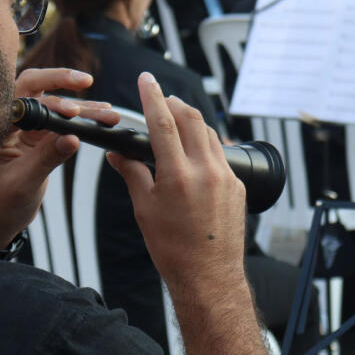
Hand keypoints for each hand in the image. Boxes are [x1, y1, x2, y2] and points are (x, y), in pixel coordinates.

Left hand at [0, 68, 120, 248]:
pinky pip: (63, 123)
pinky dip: (83, 120)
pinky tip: (102, 115)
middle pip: (36, 87)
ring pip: (56, 106)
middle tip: (86, 81)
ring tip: (108, 113)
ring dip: (82, 107)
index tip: (73, 112)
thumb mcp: (23, 184)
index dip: (49, 102)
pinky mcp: (40, 138)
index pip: (22, 100)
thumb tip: (73, 138)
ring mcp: (26, 128)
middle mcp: (10, 122)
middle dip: (62, 81)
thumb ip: (47, 159)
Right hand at [106, 73, 246, 292]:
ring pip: (208, 134)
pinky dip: (206, 143)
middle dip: (174, 103)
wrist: (209, 276)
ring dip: (191, 120)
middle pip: (191, 119)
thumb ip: (132, 174)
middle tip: (161, 97)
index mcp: (178, 176)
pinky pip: (221, 153)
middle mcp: (206, 171)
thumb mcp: (145, 210)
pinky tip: (196, 148)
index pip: (163, 123)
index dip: (152, 97)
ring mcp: (225, 177)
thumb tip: (118, 154)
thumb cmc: (173, 249)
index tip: (146, 79)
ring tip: (177, 118)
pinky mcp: (237, 185)